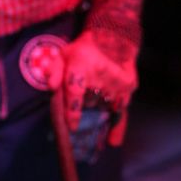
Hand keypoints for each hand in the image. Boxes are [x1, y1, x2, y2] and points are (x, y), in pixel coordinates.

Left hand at [61, 28, 137, 145]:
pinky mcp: (129, 86)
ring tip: (96, 98)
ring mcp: (118, 80)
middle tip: (81, 100)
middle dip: (83, 105)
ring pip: (104, 107)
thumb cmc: (82, 51)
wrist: (112, 39)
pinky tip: (113, 141)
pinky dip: (117, 125)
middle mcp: (102, 73)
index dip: (72, 110)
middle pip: (89, 102)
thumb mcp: (64, 55)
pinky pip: (121, 111)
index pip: (75, 90)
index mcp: (82, 63)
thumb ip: (54, 70)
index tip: (72, 126)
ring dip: (98, 109)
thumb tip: (51, 87)